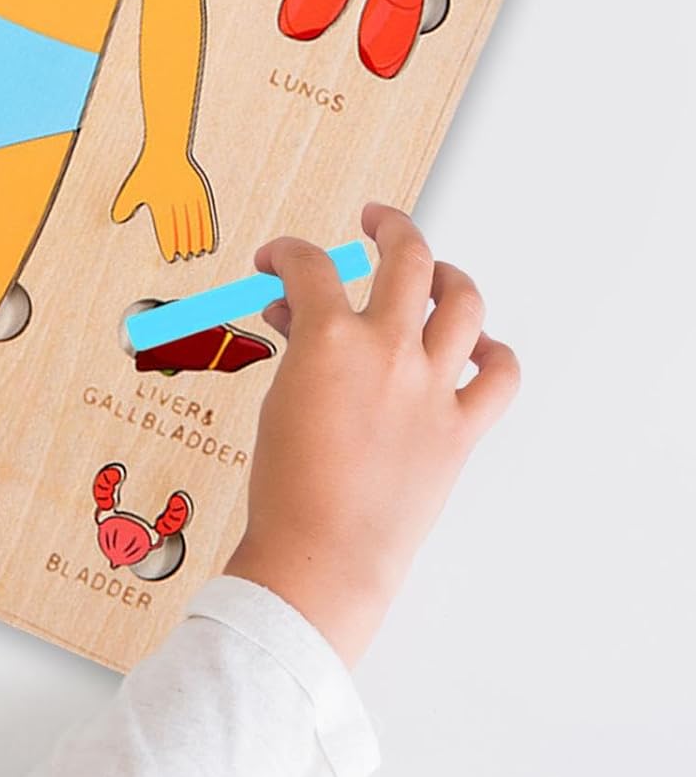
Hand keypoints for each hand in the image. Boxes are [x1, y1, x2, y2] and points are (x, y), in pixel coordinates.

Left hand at [111, 154, 216, 259]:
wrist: (166, 150)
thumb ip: (125, 204)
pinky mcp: (200, 193)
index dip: (169, 245)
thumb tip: (116, 219)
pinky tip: (208, 244)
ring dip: (196, 241)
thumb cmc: (148, 170)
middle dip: (183, 246)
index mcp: (161, 202)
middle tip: (183, 258)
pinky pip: (206, 216)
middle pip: (182, 229)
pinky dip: (208, 232)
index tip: (170, 258)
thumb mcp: (133, 187)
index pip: (166, 229)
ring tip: (196, 254)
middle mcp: (177, 200)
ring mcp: (190, 197)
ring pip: (196, 224)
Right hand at [225, 203, 518, 664]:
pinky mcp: (460, 429)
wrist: (324, 555)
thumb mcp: (278, 399)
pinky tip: (475, 348)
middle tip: (374, 221)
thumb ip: (295, 347)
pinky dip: (494, 354)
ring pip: (464, 301)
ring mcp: (432, 387)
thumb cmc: (288, 486)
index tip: (276, 262)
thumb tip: (297, 319)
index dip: (286, 253)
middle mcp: (389, 350)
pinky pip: (500, 376)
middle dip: (389, 225)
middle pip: (407, 256)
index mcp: (330, 338)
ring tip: (432, 273)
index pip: (309, 265)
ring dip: (448, 276)